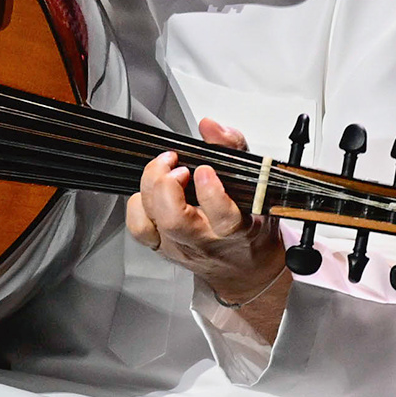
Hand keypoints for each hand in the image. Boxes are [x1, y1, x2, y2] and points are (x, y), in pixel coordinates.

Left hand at [126, 119, 287, 316]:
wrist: (244, 270)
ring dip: (151, 190)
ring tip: (163, 170)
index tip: (205, 170)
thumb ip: (234, 149)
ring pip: (153, 224)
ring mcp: (180, 246)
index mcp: (237, 228)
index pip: (223, 218)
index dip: (210, 192)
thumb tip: (211, 127)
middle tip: (176, 164)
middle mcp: (205, 241)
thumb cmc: (251, 227)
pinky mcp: (163, 248)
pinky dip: (137, 205)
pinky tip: (150, 191)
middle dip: (168, 185)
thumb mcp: (258, 185)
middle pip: (176, 220)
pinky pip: (139, 229)